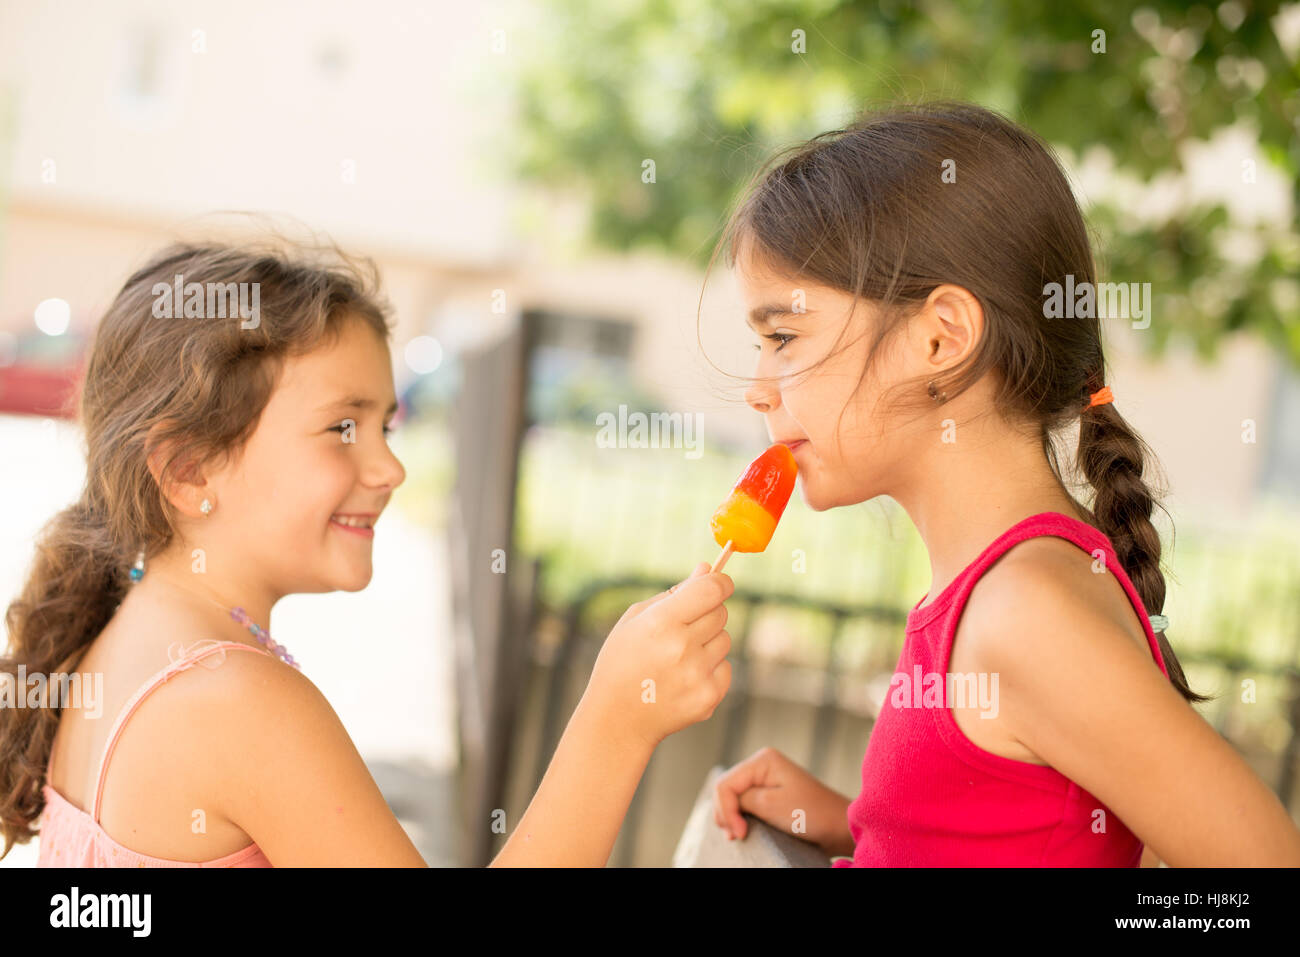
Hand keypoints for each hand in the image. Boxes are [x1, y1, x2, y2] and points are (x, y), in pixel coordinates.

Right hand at [582, 561, 733, 750]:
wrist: (617, 718)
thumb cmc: (622, 662)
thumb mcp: (635, 620)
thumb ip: (674, 593)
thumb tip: (707, 569)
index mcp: (661, 622)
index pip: (711, 590)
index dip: (721, 582)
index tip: (721, 583)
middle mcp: (682, 647)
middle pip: (721, 613)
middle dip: (707, 614)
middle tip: (683, 628)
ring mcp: (698, 675)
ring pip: (725, 640)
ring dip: (709, 642)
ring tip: (679, 657)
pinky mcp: (709, 697)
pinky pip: (727, 667)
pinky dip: (711, 668)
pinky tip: (684, 677)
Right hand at [712, 746, 854, 857]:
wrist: (838, 826)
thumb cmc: (810, 814)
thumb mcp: (770, 805)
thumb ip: (742, 800)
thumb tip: (725, 803)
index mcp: (762, 760)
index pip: (725, 784)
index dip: (726, 810)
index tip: (740, 834)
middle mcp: (761, 765)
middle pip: (726, 789)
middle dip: (725, 814)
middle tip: (736, 837)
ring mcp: (765, 779)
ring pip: (732, 797)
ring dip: (730, 817)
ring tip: (738, 836)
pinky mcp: (769, 794)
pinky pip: (743, 803)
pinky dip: (739, 817)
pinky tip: (742, 829)